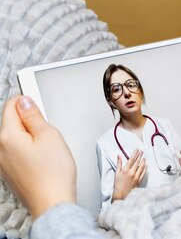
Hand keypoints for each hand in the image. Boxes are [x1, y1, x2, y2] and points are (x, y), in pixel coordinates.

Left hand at [0, 95, 75, 218]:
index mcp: (6, 136)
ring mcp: (1, 162)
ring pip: (13, 136)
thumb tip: (25, 102)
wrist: (52, 202)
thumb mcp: (50, 135)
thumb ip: (34, 116)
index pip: (11, 104)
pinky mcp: (8, 171)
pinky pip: (14, 151)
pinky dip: (27, 149)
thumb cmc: (53, 174)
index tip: (38, 104)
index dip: (27, 101)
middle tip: (47, 130)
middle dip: (28, 120)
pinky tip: (42, 158)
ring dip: (28, 135)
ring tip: (47, 146)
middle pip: (10, 121)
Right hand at [112, 149, 145, 201]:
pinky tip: (146, 165)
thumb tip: (119, 156)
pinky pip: (143, 173)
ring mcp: (136, 177)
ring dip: (143, 161)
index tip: (137, 150)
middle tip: (142, 151)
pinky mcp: (139, 180)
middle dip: (140, 156)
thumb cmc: (118, 185)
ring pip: (141, 167)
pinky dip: (145, 168)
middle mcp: (131, 173)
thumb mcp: (116, 174)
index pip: (131, 159)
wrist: (121, 195)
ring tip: (144, 157)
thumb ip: (119, 164)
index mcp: (125, 170)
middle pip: (137, 162)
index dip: (135, 153)